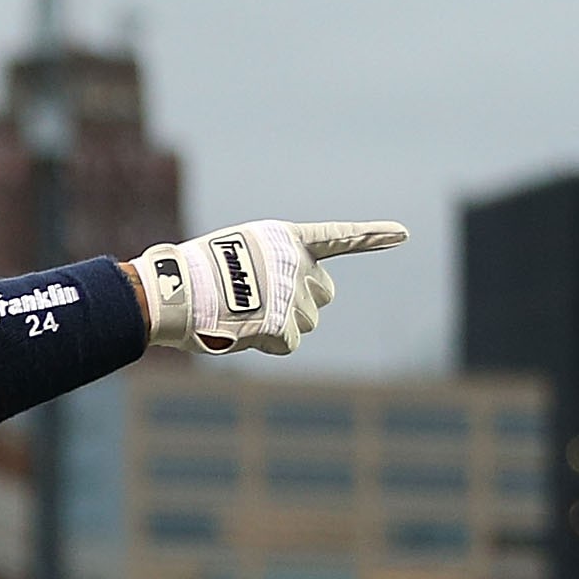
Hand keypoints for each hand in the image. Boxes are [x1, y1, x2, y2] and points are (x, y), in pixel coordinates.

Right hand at [134, 219, 407, 355]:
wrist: (174, 293)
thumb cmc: (191, 277)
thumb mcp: (233, 256)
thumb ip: (267, 270)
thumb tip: (267, 309)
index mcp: (284, 238)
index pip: (338, 236)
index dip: (372, 235)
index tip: (403, 233)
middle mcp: (298, 262)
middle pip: (324, 294)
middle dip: (303, 303)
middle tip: (264, 305)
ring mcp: (294, 293)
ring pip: (307, 322)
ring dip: (281, 325)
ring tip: (242, 316)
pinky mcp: (285, 324)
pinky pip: (288, 344)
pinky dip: (267, 344)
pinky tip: (242, 331)